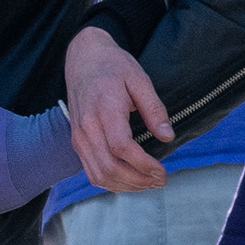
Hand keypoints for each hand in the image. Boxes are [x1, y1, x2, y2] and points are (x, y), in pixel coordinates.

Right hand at [62, 26, 172, 192]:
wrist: (83, 59)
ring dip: (126, 186)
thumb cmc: (113, 66)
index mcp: (104, 109)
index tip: (162, 170)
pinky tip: (131, 180)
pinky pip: (92, 172)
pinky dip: (112, 183)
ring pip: (99, 175)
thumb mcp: (140, 79)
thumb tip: (167, 137)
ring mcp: (79, 137)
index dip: (143, 165)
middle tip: (161, 180)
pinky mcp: (77, 142)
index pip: (121, 147)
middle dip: (138, 181)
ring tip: (149, 183)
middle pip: (109, 167)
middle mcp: (87, 127)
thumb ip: (154, 109)